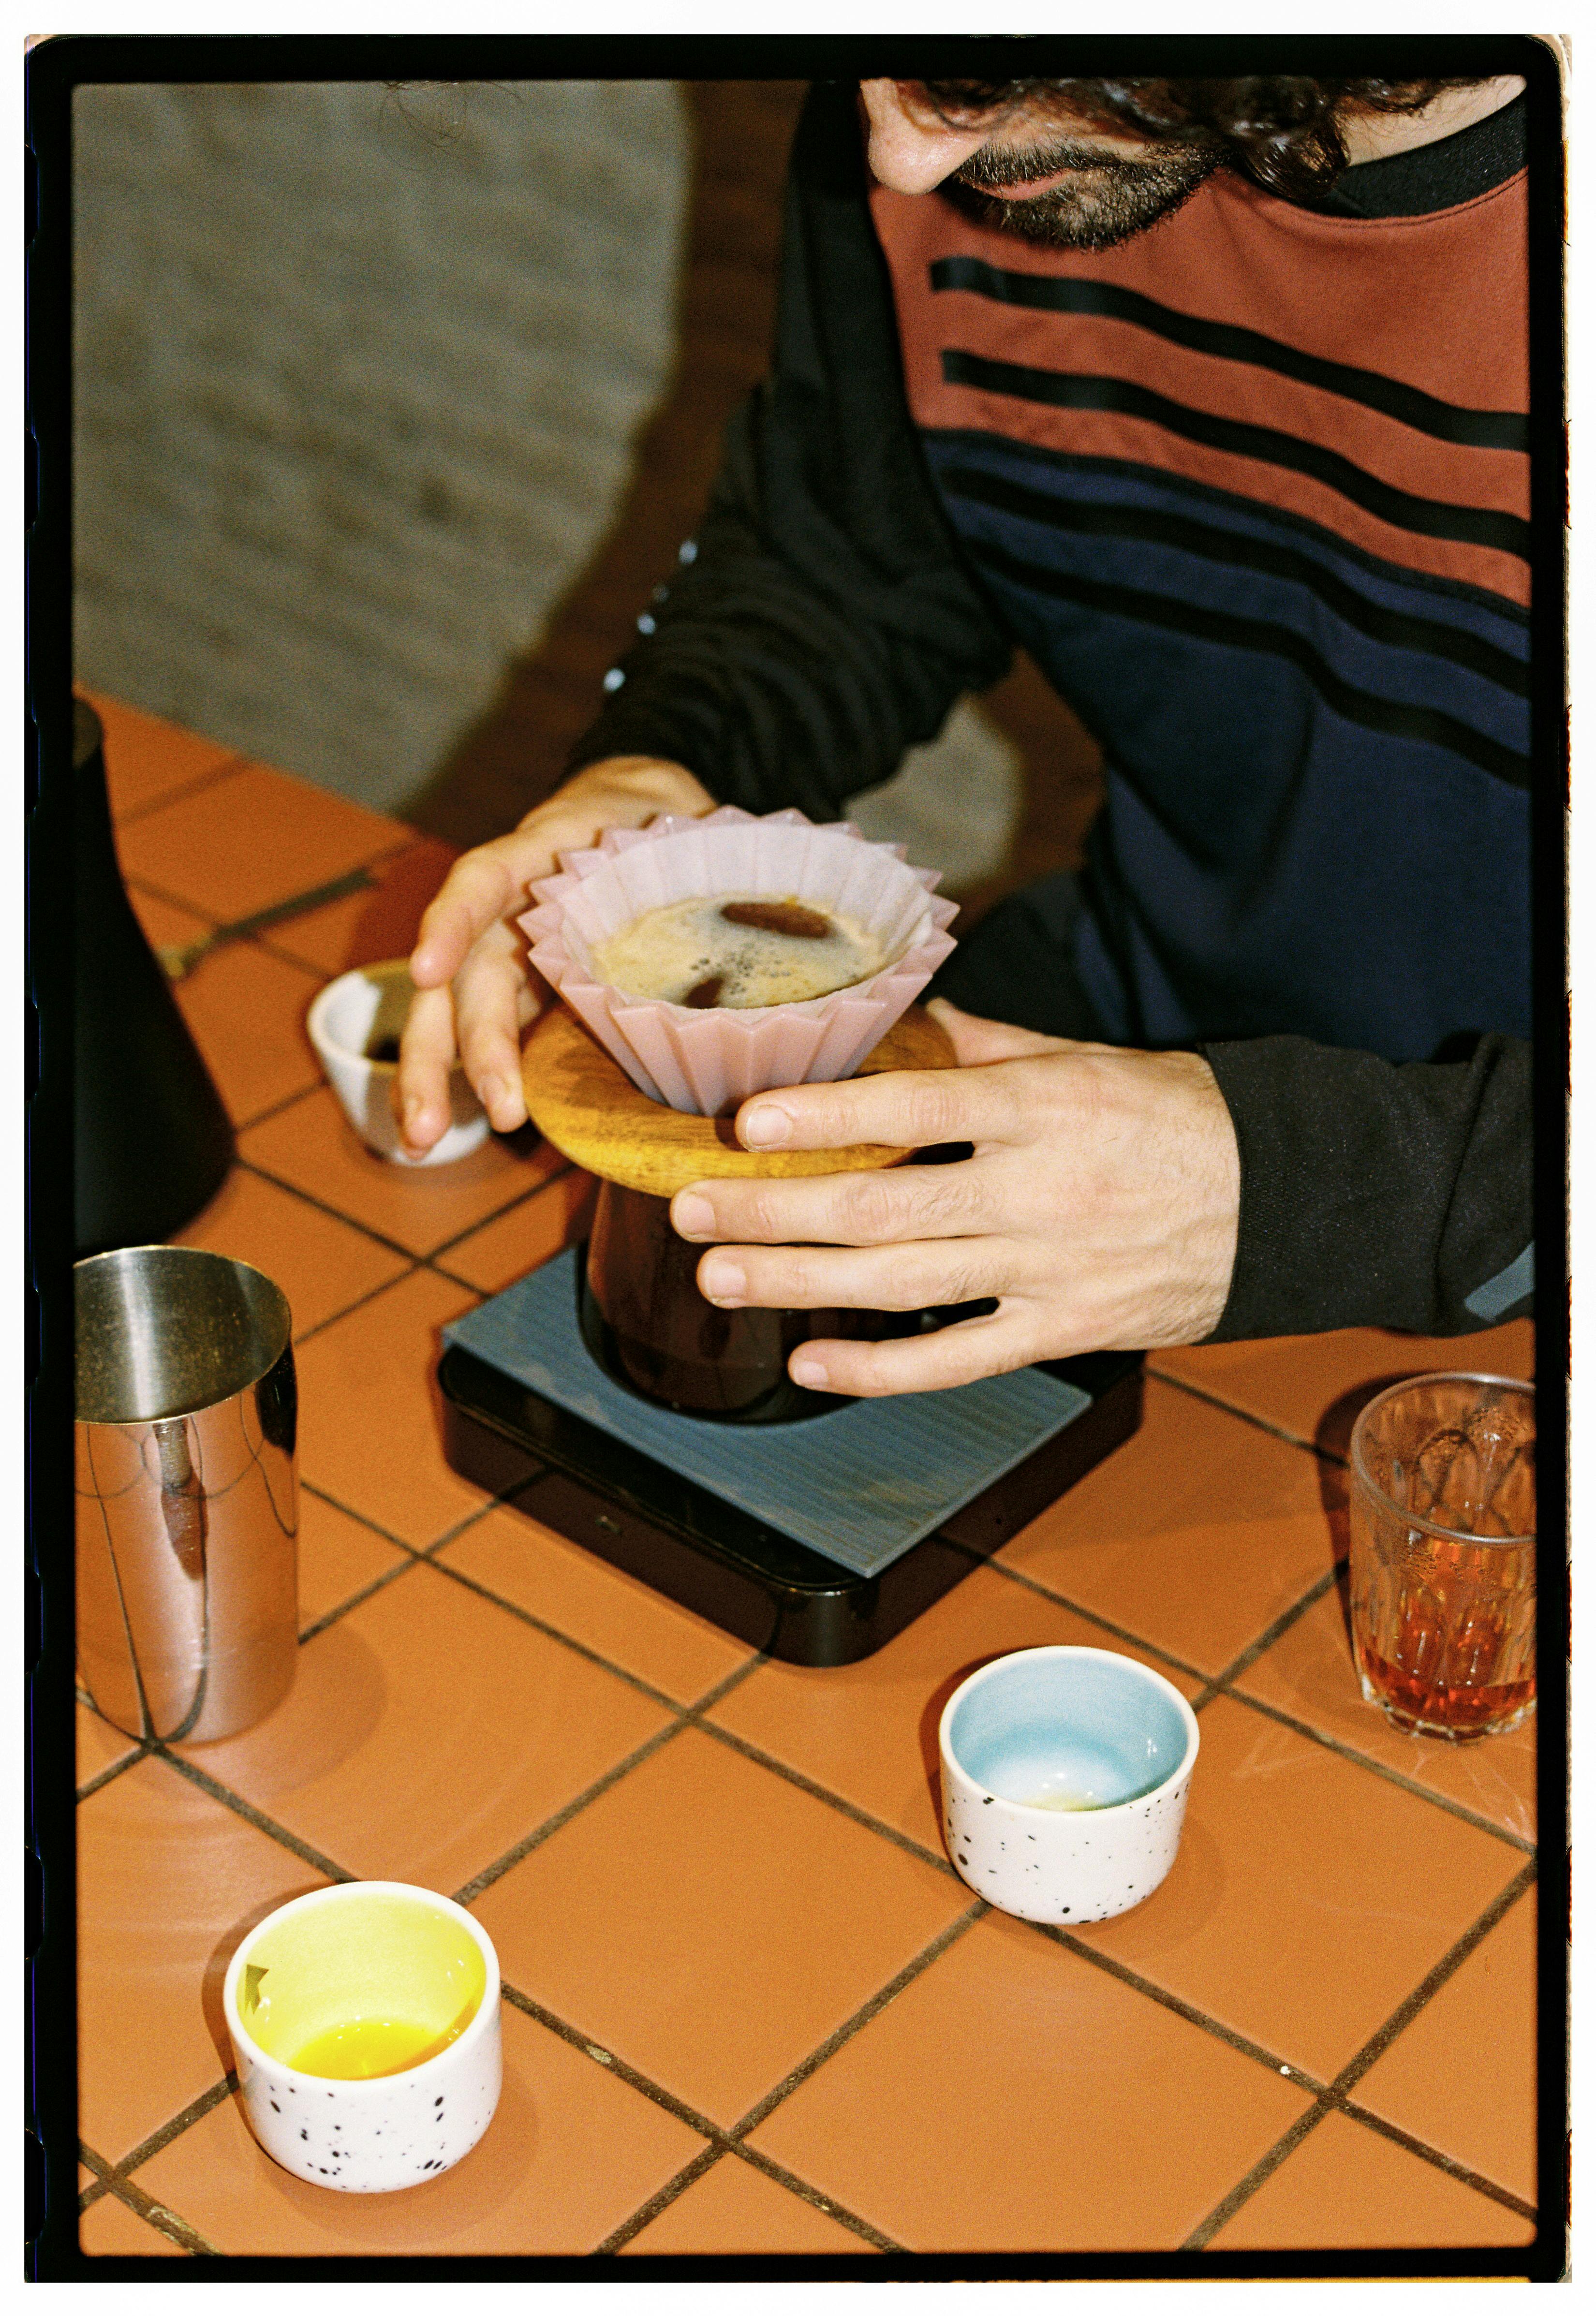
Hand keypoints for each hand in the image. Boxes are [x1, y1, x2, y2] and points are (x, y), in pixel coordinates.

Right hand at [396, 755, 714, 1154]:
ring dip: (432, 1077)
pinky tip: (442, 1126)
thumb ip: (703, 870)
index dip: (453, 924)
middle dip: (446, 1050)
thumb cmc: (662, 825)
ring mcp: (504, 945)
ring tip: (418, 1142)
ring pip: (452, 1009)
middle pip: (462, 973)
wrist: (640, 807)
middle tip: (433, 1125)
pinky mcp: (516, 982)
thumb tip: (774, 915)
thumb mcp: (684, 830)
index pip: (483, 880)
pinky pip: (481, 1026)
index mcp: (543, 854)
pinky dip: (463, 1073)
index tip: (427, 972)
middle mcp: (508, 905)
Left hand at [668, 999, 1240, 1394]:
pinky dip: (879, 1369)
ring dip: (799, 1285)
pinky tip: (811, 1362)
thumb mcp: (1088, 1061)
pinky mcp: (1062, 1331)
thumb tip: (909, 1024)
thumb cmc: (1179, 1120)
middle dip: (773, 1210)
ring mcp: (1046, 1270)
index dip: (824, 1116)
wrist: (1286, 1202)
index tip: (748, 1117)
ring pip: (900, 1286)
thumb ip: (989, 1048)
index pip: (913, 1112)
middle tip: (692, 1205)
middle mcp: (1035, 1191)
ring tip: (719, 1275)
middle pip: (881, 1208)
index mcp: (1040, 1109)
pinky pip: (956, 1360)